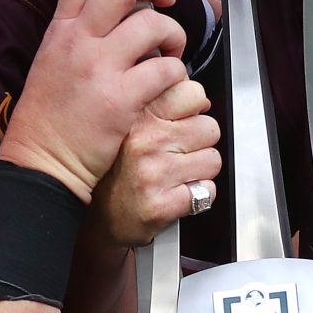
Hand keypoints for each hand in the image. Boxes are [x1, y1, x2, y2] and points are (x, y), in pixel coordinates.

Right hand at [0, 0, 190, 201]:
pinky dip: (174, 75)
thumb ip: (83, 34)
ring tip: (169, 53)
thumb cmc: (51, 116)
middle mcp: (79, 41)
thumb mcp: (54, 61)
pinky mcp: (121, 98)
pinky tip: (165, 85)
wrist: (41, 163)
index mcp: (62, 30)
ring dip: (172, 38)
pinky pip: (165, 70)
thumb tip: (120, 14)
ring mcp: (100, 68)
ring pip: (154, 27)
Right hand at [92, 77, 221, 247]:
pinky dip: (199, 195)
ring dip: (201, 169)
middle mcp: (145, 141)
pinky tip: (178, 193)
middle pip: (209, 128)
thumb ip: (164, 107)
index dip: (195, 108)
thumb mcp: (131, 127)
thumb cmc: (117, 172)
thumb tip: (201, 101)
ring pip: (213, 160)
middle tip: (178, 154)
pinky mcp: (163, 204)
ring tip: (178, 174)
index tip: (185, 119)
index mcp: (139, 117)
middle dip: (200, 142)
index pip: (192, 93)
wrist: (99, 219)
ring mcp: (154, 173)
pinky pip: (208, 191)